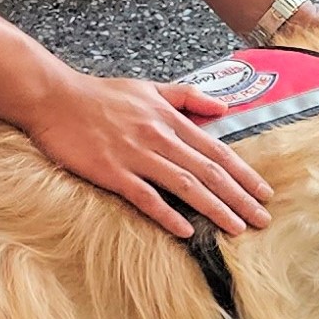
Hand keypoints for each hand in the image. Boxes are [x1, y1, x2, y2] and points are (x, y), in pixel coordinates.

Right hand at [23, 75, 272, 237]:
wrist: (54, 98)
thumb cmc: (100, 95)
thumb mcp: (149, 88)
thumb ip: (187, 98)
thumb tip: (224, 110)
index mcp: (169, 118)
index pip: (216, 150)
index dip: (243, 174)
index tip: (264, 193)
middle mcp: (158, 136)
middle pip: (208, 171)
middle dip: (239, 197)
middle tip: (262, 220)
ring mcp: (135, 155)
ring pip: (184, 184)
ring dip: (214, 208)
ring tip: (236, 228)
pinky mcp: (111, 171)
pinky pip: (144, 197)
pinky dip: (167, 214)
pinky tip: (186, 230)